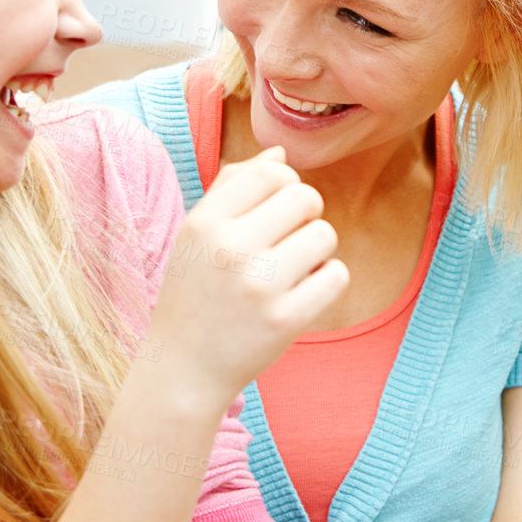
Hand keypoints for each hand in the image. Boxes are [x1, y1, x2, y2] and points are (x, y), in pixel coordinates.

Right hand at [146, 147, 347, 410]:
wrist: (183, 370)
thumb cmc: (195, 294)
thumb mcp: (197, 235)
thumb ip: (233, 188)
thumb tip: (280, 152)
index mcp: (204, 222)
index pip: (271, 171)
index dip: (286, 185)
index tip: (276, 210)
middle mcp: (229, 248)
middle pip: (305, 197)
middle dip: (306, 215)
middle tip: (288, 241)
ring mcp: (258, 285)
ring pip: (325, 235)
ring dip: (317, 251)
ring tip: (292, 270)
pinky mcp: (285, 320)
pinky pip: (337, 275)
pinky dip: (327, 282)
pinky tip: (303, 293)